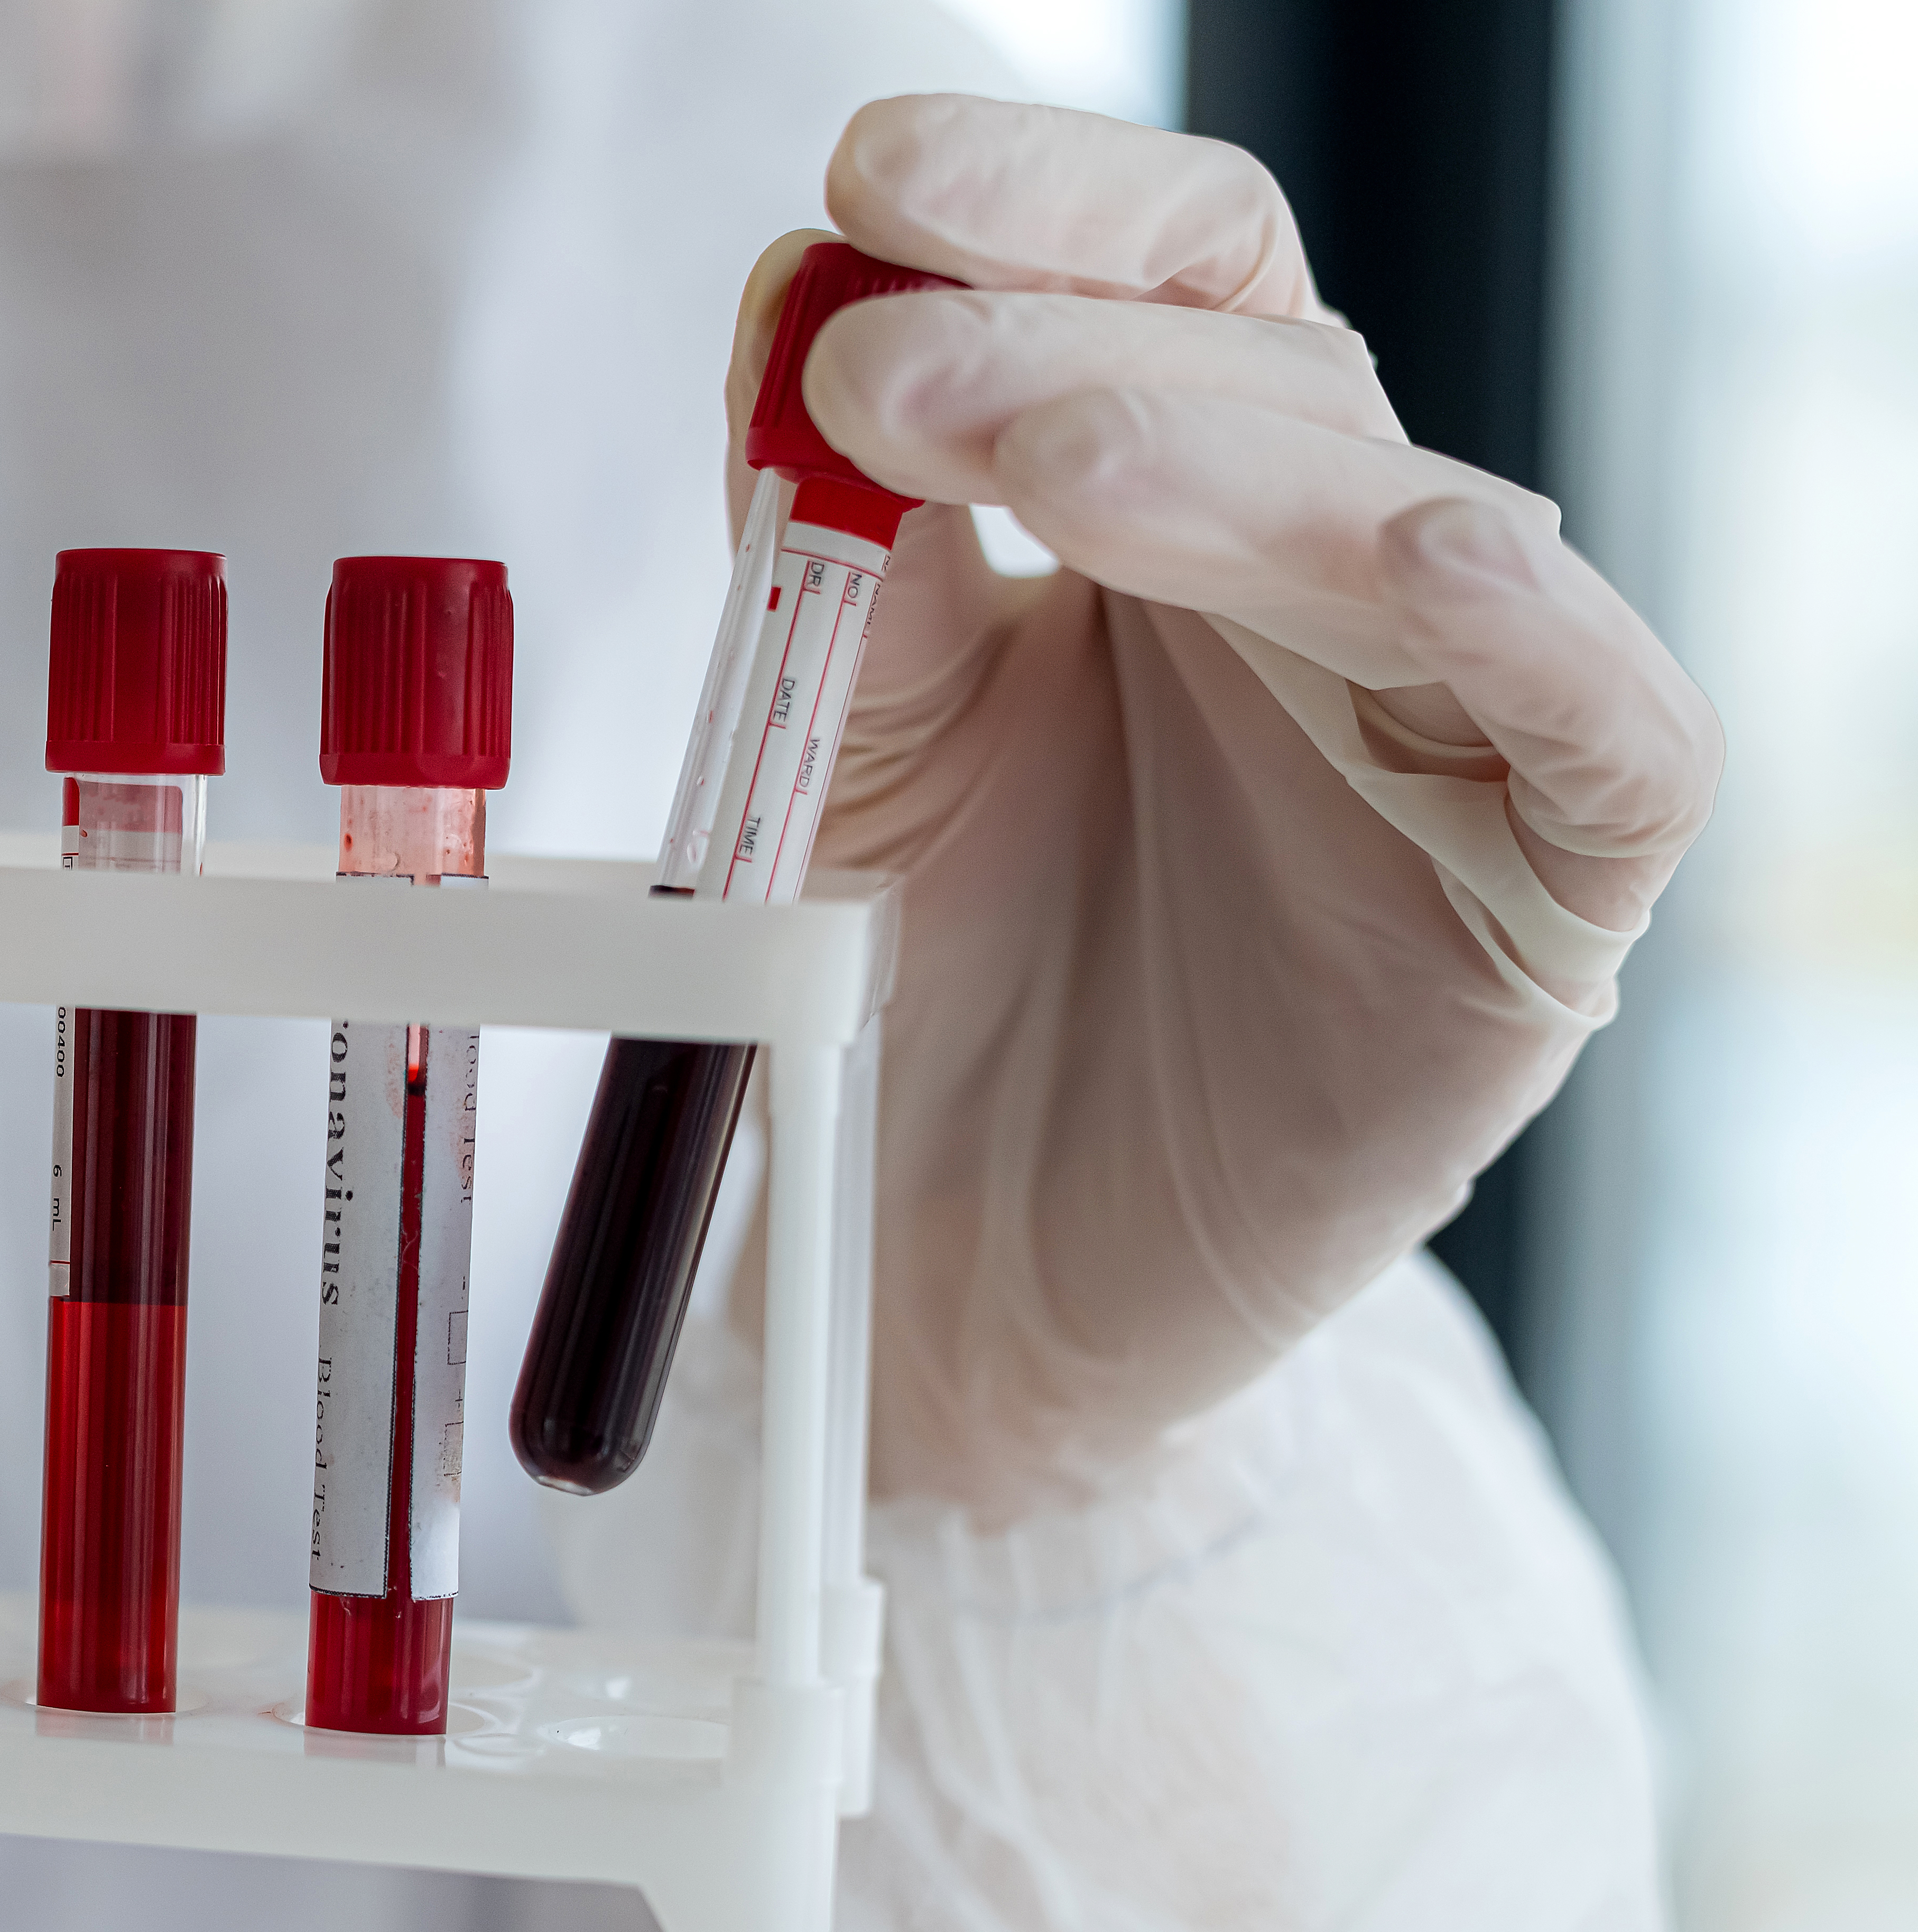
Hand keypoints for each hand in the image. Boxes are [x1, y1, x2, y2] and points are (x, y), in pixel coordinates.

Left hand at [745, 97, 1719, 1508]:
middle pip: (1261, 365)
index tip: (871, 180)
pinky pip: (1601, 722)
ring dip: (1220, 465)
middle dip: (1066, 346)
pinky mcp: (1543, 891)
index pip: (1153, 278)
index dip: (1035, 203)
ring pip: (1396, 517)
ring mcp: (1450, 729)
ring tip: (1038, 460)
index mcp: (1167, 516)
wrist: (947, 1286)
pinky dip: (1528, 629)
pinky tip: (1437, 557)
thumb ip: (834, 540)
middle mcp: (1322, 586)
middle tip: (884, 365)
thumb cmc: (909, 1002)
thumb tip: (796, 289)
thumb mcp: (842, 744)